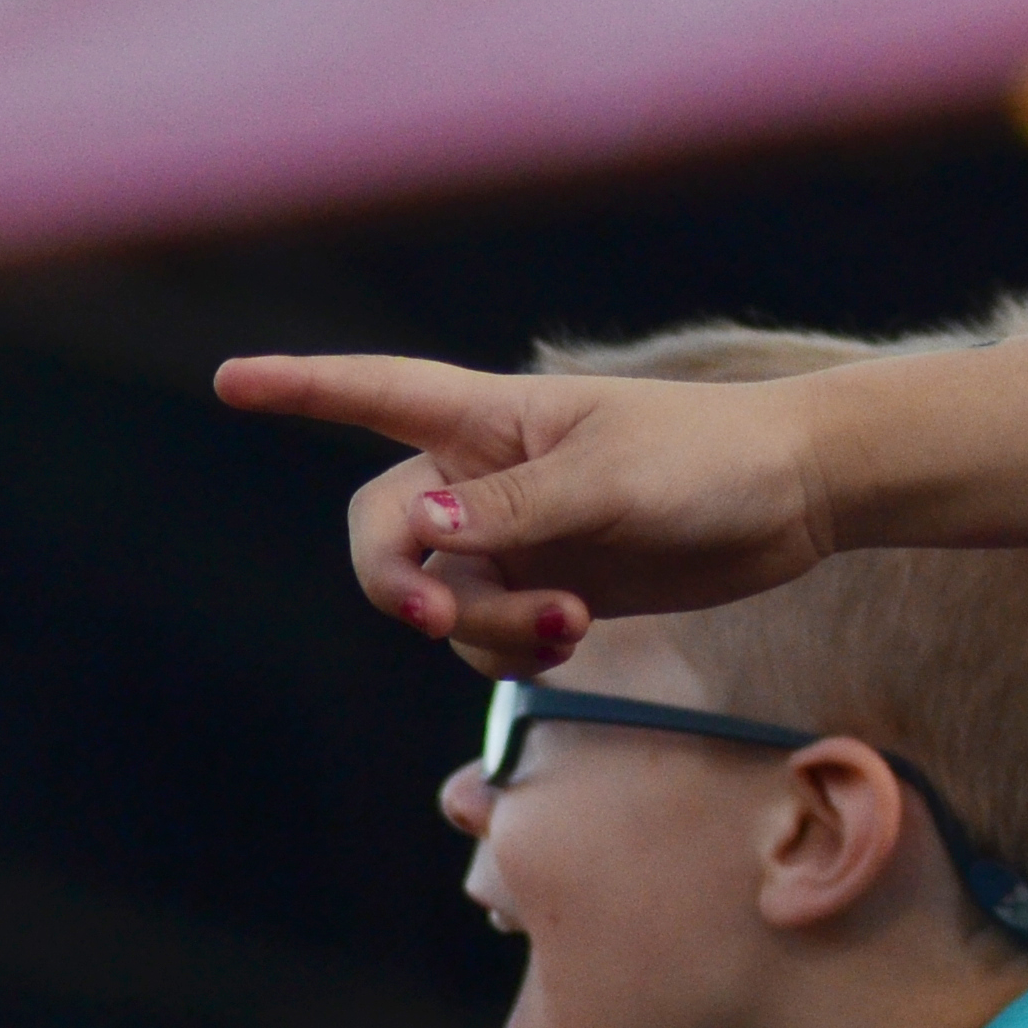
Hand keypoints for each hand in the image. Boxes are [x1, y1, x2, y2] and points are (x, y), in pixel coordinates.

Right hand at [222, 352, 840, 670]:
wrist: (797, 498)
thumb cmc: (712, 458)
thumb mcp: (615, 479)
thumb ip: (518, 509)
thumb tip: (424, 529)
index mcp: (493, 418)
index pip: (376, 392)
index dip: (301, 387)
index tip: (229, 379)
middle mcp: (486, 475)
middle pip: (382, 531)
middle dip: (398, 582)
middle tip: (440, 618)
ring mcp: (514, 535)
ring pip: (438, 599)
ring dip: (483, 627)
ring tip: (570, 620)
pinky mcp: (547, 587)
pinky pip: (483, 638)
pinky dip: (511, 648)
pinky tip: (574, 632)